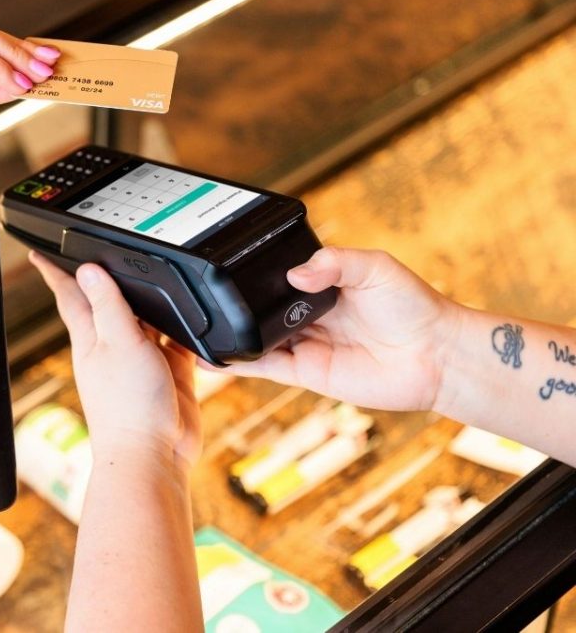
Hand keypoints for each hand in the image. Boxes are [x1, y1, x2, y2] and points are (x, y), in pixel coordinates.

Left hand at [31, 252, 200, 468]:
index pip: (70, 295)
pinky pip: (175, 344)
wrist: (154, 456)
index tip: (42, 253)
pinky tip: (191, 320)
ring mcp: (140, 362)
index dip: (56, 271)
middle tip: (101, 254)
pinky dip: (182, 331)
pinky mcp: (169, 375)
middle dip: (105, 279)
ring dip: (147, 302)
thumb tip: (88, 270)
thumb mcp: (118, 342)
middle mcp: (113, 346)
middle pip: (108, 302)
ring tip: (151, 276)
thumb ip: (108, 305)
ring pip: (144, 321)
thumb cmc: (127, 407)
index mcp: (91, 337)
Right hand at [223, 247, 461, 412]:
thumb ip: (335, 262)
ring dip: (232, 335)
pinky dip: (241, 364)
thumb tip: (296, 274)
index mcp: (323, 286)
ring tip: (198, 328)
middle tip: (205, 298)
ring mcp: (308, 345)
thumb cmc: (415, 307)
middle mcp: (310, 315)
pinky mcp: (309, 373)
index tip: (226, 268)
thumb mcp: (375, 268)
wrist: (437, 355)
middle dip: (238, 305)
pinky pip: (267, 368)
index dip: (255, 276)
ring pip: (259, 338)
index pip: (278, 279)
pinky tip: (216, 359)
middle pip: (263, 309)